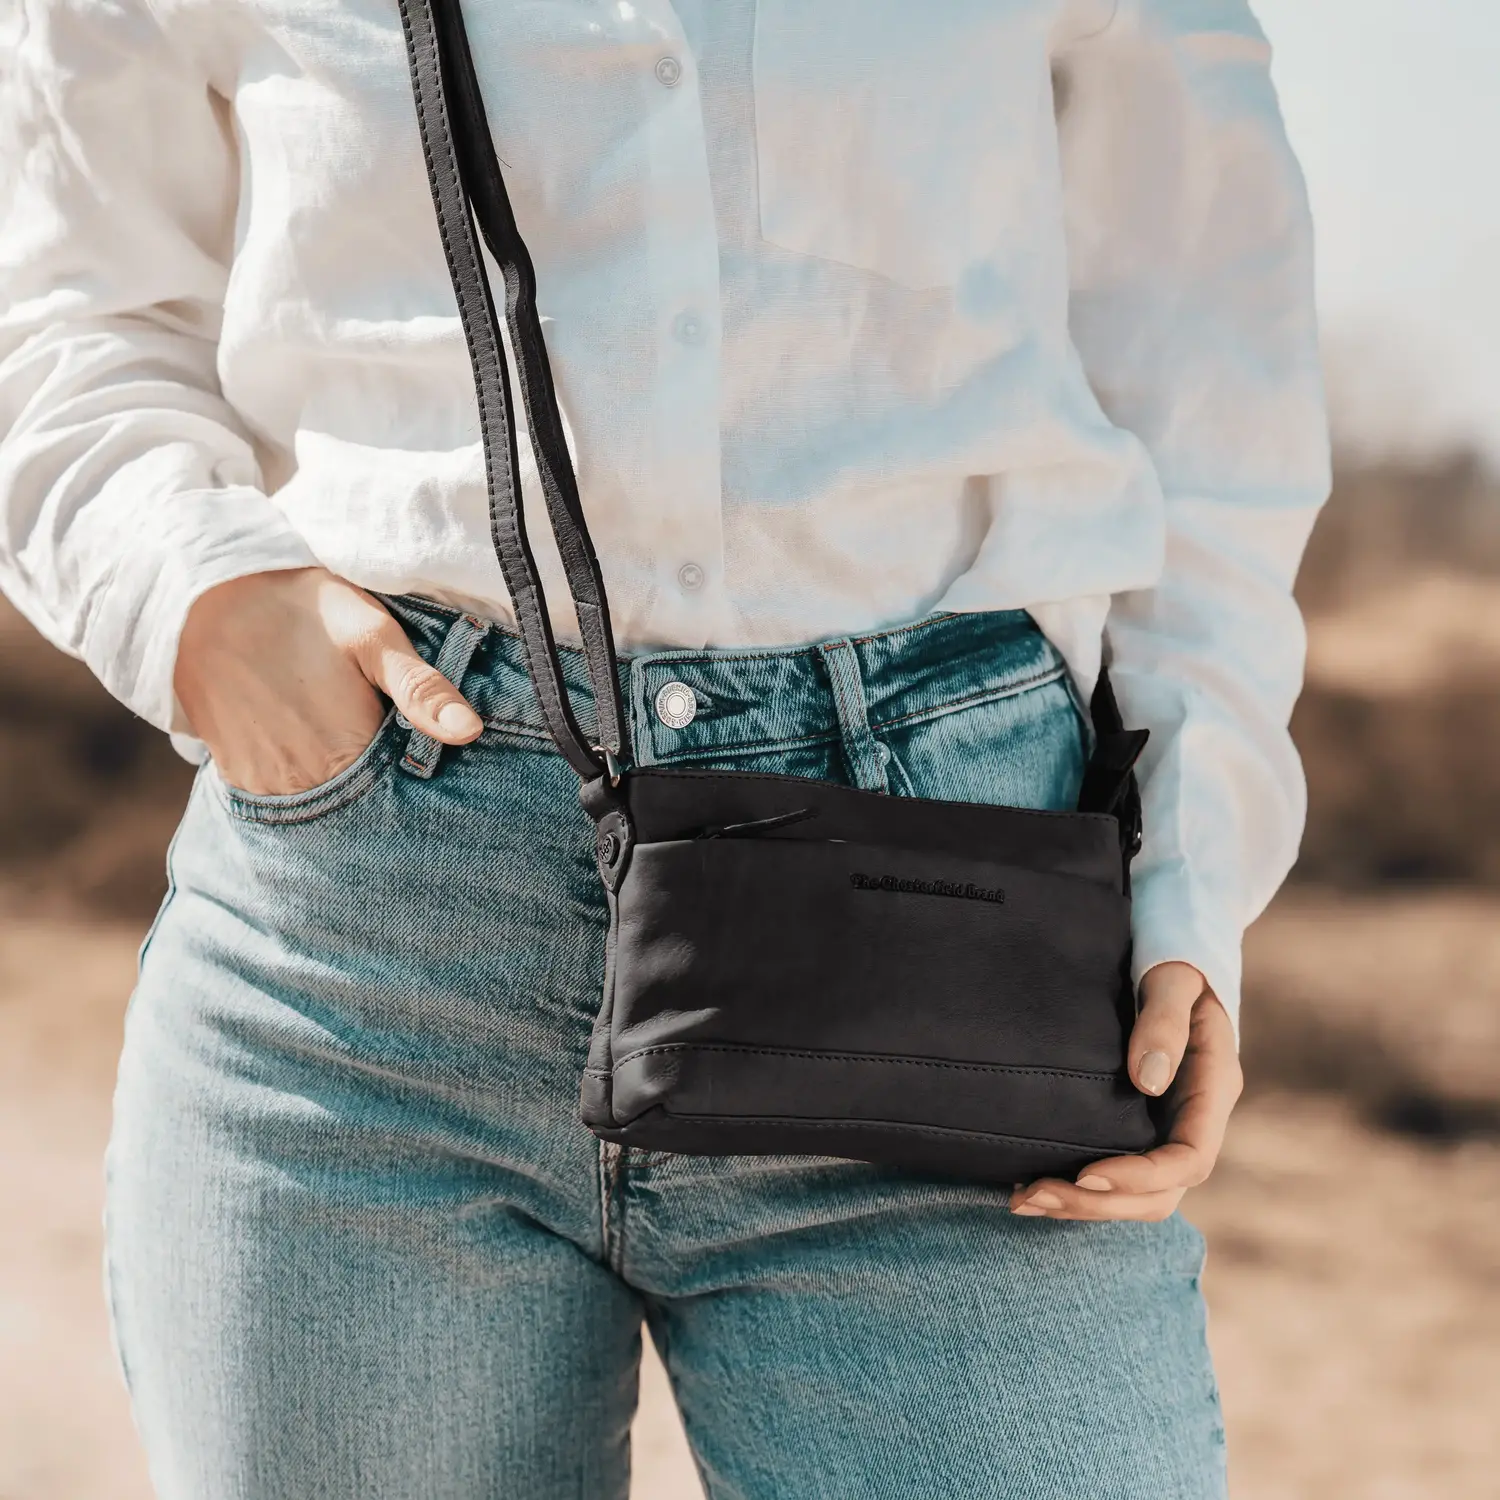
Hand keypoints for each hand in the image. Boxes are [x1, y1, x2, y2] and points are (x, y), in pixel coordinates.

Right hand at [174, 568, 482, 795]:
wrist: (205, 594)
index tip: (438, 772)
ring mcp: (265, 788)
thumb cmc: (302, 608)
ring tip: (355, 752)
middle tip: (393, 753)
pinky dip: (310, 789)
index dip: (423, 787)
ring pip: (324, 812)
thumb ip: (421, 688)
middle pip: (362, 811)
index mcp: (345, 754)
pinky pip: (285, 805)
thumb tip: (472, 732)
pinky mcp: (237, 779)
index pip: (402, 800)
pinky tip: (320, 753)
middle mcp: (302, 785)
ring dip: (348, 795)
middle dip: (385, 796)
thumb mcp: (372, 635)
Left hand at [1009, 961, 1241, 1222]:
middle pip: (1158, 1192)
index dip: (1140, 1177)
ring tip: (1021, 1199)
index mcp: (1212, 1090)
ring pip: (1135, 1195)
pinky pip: (1116, 1175)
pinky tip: (1031, 1186)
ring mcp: (1166, 1129)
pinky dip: (1077, 1189)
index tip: (1086, 1176)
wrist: (1174, 963)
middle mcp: (1192, 1121)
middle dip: (1098, 1203)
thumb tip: (1147, 1081)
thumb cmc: (1175, 966)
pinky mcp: (1138, 1128)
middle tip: (1034, 1194)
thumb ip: (1164, 1022)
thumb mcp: (1174, 980)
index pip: (1188, 1159)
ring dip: (1081, 1206)